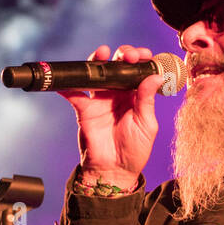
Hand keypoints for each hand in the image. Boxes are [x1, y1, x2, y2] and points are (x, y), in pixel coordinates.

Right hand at [58, 44, 161, 185]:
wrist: (115, 171)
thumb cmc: (135, 150)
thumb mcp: (147, 125)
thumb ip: (147, 100)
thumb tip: (155, 76)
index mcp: (136, 95)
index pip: (137, 70)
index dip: (140, 59)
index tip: (143, 55)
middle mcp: (117, 93)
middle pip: (117, 66)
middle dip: (122, 54)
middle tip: (126, 55)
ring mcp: (100, 99)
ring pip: (97, 73)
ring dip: (98, 60)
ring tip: (102, 53)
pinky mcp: (85, 109)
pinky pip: (74, 93)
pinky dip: (68, 85)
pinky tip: (68, 79)